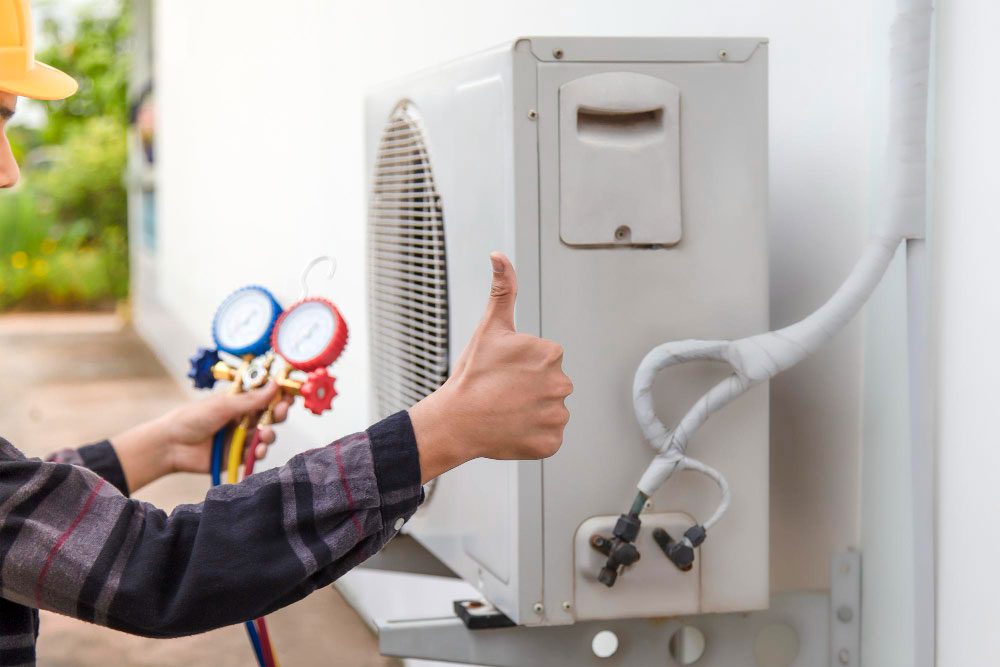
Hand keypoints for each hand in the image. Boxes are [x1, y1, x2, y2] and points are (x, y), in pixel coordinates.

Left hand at [162, 381, 293, 474]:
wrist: (171, 445)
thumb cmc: (192, 418)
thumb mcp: (223, 405)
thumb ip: (251, 400)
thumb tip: (275, 385)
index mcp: (238, 402)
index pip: (264, 396)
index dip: (278, 395)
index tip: (289, 393)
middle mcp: (242, 418)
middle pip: (270, 415)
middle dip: (278, 413)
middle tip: (281, 411)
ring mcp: (240, 437)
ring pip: (265, 435)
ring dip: (270, 434)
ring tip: (265, 434)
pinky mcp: (237, 455)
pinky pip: (255, 453)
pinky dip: (260, 452)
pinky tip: (258, 450)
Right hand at [409, 252, 572, 481]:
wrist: (455, 420)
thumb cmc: (471, 374)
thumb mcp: (489, 326)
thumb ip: (503, 289)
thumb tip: (499, 255)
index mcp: (551, 353)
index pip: (545, 360)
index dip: (521, 367)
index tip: (503, 372)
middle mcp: (562, 384)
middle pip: (550, 385)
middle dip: (530, 389)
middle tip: (502, 393)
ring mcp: (558, 416)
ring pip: (549, 411)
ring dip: (531, 412)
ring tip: (505, 411)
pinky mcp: (552, 442)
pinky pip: (548, 437)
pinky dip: (532, 435)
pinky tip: (511, 428)